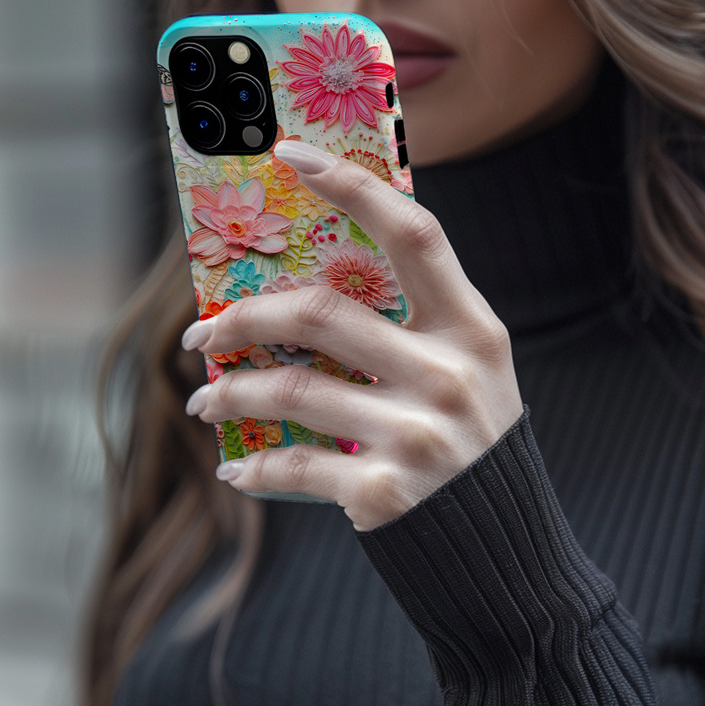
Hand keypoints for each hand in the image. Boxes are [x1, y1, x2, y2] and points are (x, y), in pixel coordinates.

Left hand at [181, 141, 522, 530]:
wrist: (505, 551)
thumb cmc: (474, 447)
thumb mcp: (468, 376)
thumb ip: (414, 330)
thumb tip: (304, 296)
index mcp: (474, 332)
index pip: (415, 235)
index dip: (354, 186)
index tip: (291, 154)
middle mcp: (448, 375)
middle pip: (322, 312)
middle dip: (243, 317)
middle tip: (200, 332)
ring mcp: (417, 434)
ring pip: (292, 389)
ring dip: (230, 392)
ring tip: (204, 400)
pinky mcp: (384, 490)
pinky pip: (293, 463)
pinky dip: (253, 467)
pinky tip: (237, 470)